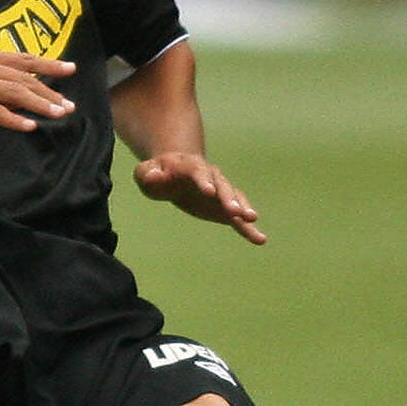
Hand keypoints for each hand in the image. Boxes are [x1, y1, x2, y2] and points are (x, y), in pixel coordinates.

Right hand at [0, 50, 76, 134]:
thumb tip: (19, 94)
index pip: (21, 59)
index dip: (47, 64)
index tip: (70, 69)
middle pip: (23, 77)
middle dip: (50, 91)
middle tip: (70, 105)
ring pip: (14, 92)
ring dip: (40, 104)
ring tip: (59, 114)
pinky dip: (14, 118)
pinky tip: (29, 126)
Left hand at [132, 151, 264, 243]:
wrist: (174, 172)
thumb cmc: (157, 173)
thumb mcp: (146, 171)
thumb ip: (147, 173)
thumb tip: (154, 176)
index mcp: (190, 166)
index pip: (198, 172)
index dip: (204, 181)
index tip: (209, 192)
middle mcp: (210, 177)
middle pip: (222, 185)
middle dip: (229, 197)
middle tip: (236, 211)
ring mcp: (219, 192)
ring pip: (234, 198)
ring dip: (243, 208)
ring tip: (252, 219)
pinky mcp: (223, 208)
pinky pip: (238, 218)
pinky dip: (248, 228)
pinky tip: (260, 239)